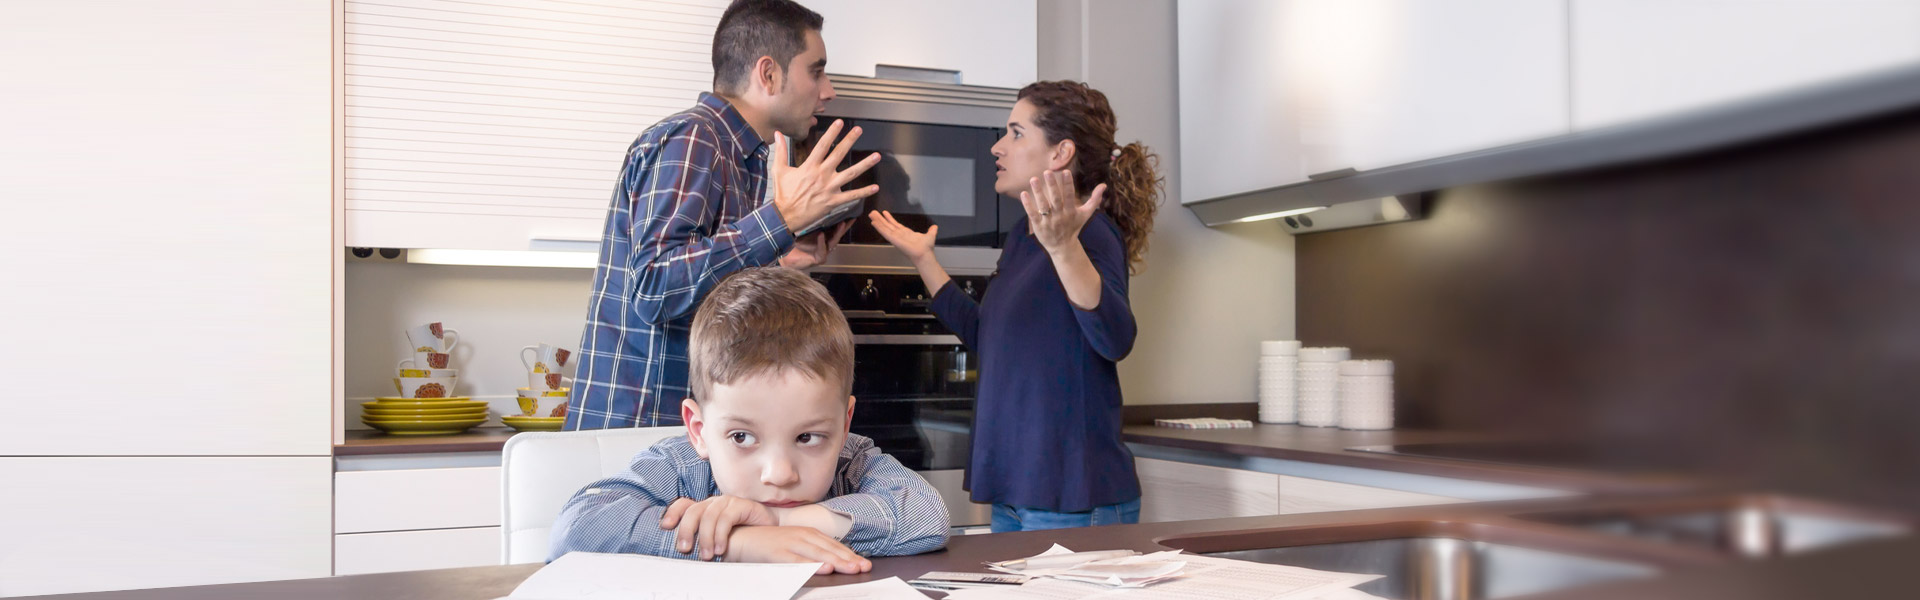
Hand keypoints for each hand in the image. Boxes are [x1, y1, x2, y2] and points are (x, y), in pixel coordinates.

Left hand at [659, 495, 777, 559]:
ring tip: (706, 555)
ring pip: (708, 516)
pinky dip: (720, 535)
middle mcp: (714, 502)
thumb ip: (703, 538)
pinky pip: (725, 518)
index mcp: (705, 508)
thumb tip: (684, 551)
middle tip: (684, 549)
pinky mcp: (741, 505)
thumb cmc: (742, 534)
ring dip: (705, 538)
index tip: (665, 527)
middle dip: (685, 531)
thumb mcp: (718, 537)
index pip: (684, 504)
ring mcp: (727, 502)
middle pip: (693, 511)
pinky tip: (721, 549)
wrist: (770, 528)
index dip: (672, 513)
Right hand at [723, 526, 870, 574]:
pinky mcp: (778, 553)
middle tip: (864, 567)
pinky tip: (823, 569)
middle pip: (829, 549)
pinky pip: (798, 561)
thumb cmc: (768, 544)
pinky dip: (811, 565)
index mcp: (808, 534)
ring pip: (818, 554)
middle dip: (848, 558)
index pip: (833, 545)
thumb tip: (831, 562)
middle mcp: (802, 536)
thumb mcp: (793, 544)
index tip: (863, 563)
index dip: (849, 554)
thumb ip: (811, 551)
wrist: (741, 538)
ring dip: (836, 561)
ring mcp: (790, 543)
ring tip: (851, 568)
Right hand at [771, 121, 880, 233]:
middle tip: (859, 130)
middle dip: (850, 141)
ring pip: (851, 174)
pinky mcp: (833, 201)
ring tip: (877, 156)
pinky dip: (864, 192)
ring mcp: (829, 188)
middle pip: (839, 154)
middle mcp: (822, 175)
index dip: (832, 133)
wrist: (785, 216)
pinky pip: (851, 196)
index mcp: (809, 166)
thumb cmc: (783, 193)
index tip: (840, 123)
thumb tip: (777, 134)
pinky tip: (875, 188)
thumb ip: (780, 151)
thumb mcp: (779, 170)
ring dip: (865, 164)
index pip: (823, 145)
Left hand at [778, 219, 853, 269]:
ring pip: (833, 241)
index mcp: (823, 237)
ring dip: (837, 232)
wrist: (785, 256)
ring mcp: (824, 252)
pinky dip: (821, 242)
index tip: (848, 212)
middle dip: (844, 226)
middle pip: (837, 234)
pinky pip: (822, 249)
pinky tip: (821, 235)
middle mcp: (825, 244)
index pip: (834, 228)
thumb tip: (812, 205)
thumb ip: (809, 221)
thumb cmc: (794, 243)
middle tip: (850, 218)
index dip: (841, 220)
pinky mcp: (819, 259)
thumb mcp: (803, 229)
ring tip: (841, 224)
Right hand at [868, 210, 937, 262]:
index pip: (896, 225)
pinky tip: (874, 222)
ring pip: (884, 227)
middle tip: (873, 212)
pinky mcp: (893, 239)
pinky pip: (885, 232)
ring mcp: (895, 237)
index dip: (890, 219)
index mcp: (906, 233)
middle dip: (880, 219)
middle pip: (888, 225)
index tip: (884, 213)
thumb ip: (931, 230)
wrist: (924, 254)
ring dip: (877, 221)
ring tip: (871, 214)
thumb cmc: (926, 248)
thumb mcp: (930, 236)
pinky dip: (879, 227)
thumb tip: (935, 227)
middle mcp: (899, 235)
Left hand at [1020, 170, 1105, 254]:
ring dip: (1038, 192)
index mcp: (1071, 212)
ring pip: (1043, 206)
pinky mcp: (1038, 226)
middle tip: (1047, 172)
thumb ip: (1094, 199)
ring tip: (1033, 179)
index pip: (1069, 196)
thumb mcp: (1086, 214)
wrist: (1063, 247)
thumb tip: (1104, 185)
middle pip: (1055, 199)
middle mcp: (1060, 216)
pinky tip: (1024, 194)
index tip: (1065, 171)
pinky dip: (1028, 205)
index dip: (1068, 184)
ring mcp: (1048, 221)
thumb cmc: (1074, 227)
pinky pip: (1032, 214)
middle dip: (1052, 185)